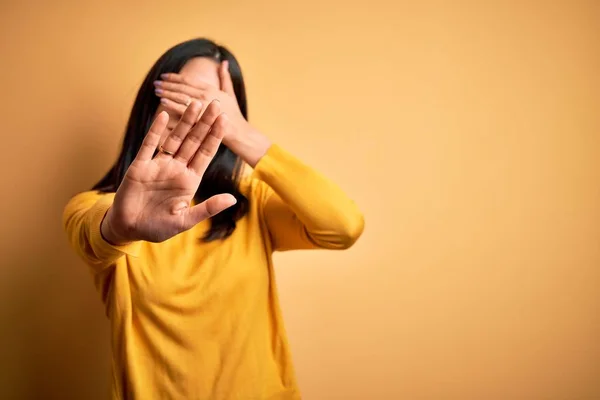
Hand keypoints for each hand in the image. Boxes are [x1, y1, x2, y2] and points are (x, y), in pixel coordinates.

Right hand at [101, 100, 236, 244]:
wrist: (129, 229)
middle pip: (193, 141)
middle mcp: (176, 169)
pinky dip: (156, 130)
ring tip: (195, 103)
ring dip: (185, 121)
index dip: (215, 136)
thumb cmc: (158, 227)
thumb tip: (232, 199)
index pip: (206, 153)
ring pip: (174, 139)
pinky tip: (164, 115)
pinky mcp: (140, 166)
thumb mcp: (185, 220)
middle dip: (205, 123)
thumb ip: (208, 208)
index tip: (225, 119)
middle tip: (215, 103)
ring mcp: (158, 165)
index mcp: (189, 180)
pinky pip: (149, 145)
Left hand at [153, 61, 270, 166]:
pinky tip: (162, 101)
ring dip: (167, 92)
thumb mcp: (230, 93)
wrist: (239, 131)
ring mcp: (203, 106)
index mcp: (210, 88)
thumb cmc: (234, 114)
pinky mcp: (200, 118)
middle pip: (182, 87)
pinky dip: (172, 104)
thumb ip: (224, 77)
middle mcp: (205, 95)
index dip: (175, 77)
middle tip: (156, 82)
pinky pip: (183, 110)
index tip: (164, 75)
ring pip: (181, 96)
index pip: (188, 80)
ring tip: (156, 90)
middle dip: (168, 84)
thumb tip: (224, 62)